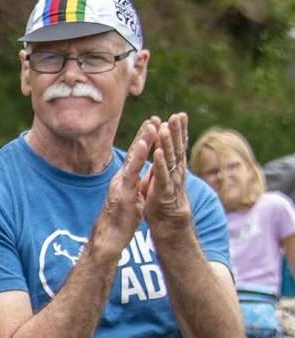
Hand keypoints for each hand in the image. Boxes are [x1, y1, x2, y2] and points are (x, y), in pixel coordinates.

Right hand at [96, 116, 156, 252]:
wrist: (110, 237)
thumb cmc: (122, 221)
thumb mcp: (132, 200)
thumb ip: (136, 188)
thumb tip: (141, 182)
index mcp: (127, 180)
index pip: (137, 158)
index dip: (145, 142)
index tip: (154, 127)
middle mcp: (122, 178)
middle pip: (134, 153)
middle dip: (145, 135)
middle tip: (154, 118)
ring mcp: (122, 183)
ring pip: (133, 158)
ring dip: (143, 140)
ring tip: (152, 125)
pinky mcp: (123, 191)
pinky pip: (132, 171)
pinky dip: (137, 157)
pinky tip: (144, 145)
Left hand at [140, 111, 192, 232]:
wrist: (167, 222)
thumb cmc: (163, 197)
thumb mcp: (163, 176)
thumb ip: (165, 161)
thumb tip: (165, 146)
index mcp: (175, 167)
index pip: (178, 145)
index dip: (179, 131)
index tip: (180, 115)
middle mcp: (176, 172)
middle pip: (177, 148)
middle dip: (177, 132)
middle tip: (178, 115)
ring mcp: (171, 181)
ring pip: (170, 159)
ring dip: (168, 143)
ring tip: (165, 127)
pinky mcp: (163, 191)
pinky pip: (161, 175)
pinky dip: (160, 163)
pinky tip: (158, 152)